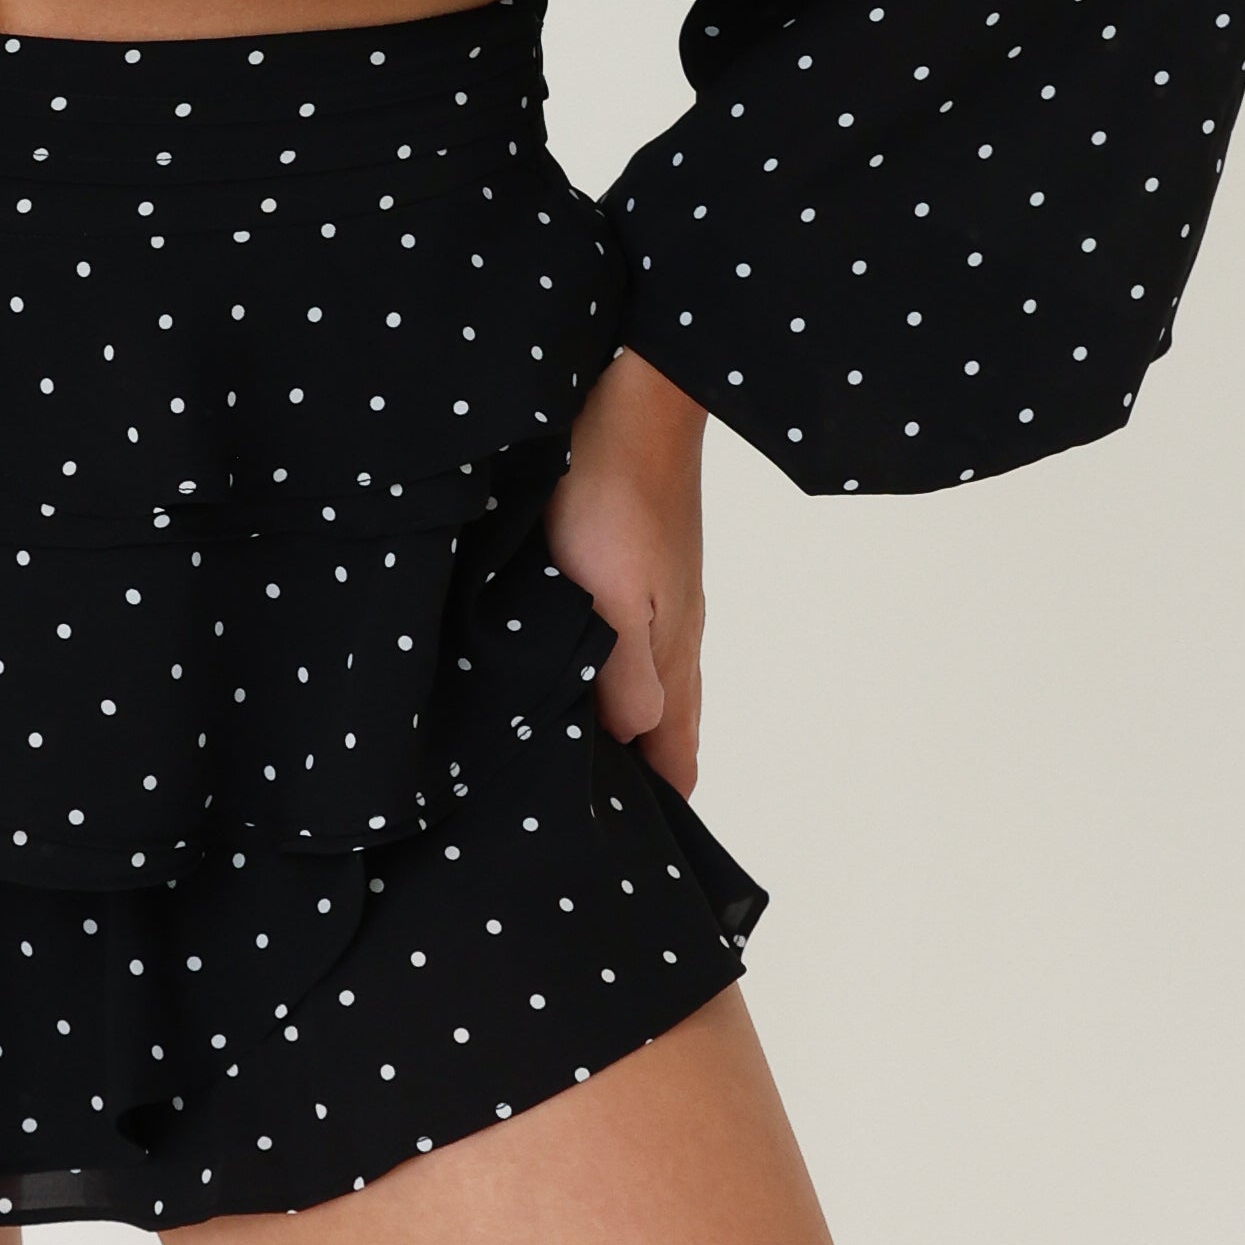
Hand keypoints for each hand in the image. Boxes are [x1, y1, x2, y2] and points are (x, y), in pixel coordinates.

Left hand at [545, 346, 708, 793]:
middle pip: (665, 725)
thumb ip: (626, 675)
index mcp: (673, 654)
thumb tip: (631, 742)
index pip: (677, 756)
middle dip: (634, 772)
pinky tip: (568, 670)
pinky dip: (602, 672)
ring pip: (644, 682)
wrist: (631, 396)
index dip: (656, 805)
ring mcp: (657, 597)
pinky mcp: (634, 562)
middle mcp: (673, 633)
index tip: (621, 848)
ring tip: (567, 757)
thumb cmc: (619, 497)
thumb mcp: (613, 596)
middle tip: (580, 814)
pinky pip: (624, 640)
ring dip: (616, 722)